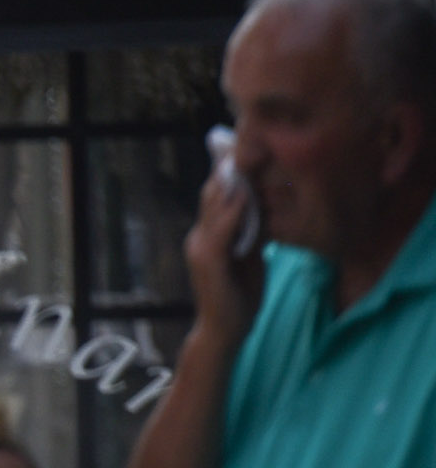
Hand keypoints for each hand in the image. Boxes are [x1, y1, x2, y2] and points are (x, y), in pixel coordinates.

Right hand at [186, 151, 268, 339]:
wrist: (226, 330)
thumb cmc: (240, 296)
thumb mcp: (251, 256)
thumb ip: (253, 232)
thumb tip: (266, 207)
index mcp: (210, 234)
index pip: (219, 194)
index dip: (230, 169)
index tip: (245, 143)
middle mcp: (200, 235)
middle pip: (214, 192)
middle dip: (229, 165)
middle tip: (246, 137)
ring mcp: (201, 247)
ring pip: (215, 205)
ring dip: (232, 180)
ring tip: (247, 155)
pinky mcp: (209, 260)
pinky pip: (222, 229)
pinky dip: (234, 210)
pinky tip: (246, 193)